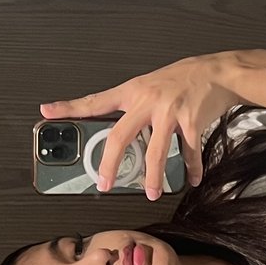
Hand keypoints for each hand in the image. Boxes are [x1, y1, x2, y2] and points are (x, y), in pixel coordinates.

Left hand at [40, 54, 238, 198]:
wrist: (217, 72)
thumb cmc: (183, 78)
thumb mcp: (150, 85)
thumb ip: (135, 106)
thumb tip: (122, 134)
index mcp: (133, 91)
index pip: (95, 101)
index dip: (69, 107)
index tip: (47, 111)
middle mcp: (147, 101)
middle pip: (120, 137)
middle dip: (109, 165)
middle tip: (104, 183)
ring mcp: (169, 112)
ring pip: (154, 152)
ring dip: (153, 177)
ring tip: (152, 192)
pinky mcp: (191, 122)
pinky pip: (188, 153)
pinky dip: (191, 169)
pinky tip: (191, 179)